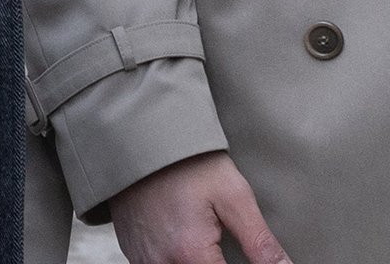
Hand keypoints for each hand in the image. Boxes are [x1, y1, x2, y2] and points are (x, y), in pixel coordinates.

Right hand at [109, 150, 290, 263]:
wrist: (144, 138)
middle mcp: (161, 263)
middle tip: (216, 233)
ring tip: (199, 233)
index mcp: (190, 254)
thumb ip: (259, 241)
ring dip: (194, 259)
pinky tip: (180, 236)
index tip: (234, 248)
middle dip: (215, 260)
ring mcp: (142, 259)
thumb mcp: (234, 196)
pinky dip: (172, 257)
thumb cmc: (190, 163)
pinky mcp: (130, 250)